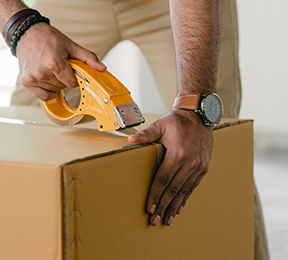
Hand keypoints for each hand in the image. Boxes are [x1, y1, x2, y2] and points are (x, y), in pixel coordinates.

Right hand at [16, 22, 105, 99]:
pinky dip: (46, 90)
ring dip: (55, 83)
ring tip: (50, 68)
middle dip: (64, 79)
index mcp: (54, 64)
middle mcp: (42, 73)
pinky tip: (46, 79)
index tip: (69, 69)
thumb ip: (88, 58)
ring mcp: (32, 78)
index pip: (72, 83)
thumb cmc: (48, 38)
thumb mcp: (71, 46)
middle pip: (62, 87)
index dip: (73, 77)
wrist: (26, 33)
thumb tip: (102, 68)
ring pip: (53, 91)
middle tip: (59, 66)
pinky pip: (42, 95)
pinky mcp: (26, 81)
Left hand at [128, 109, 212, 225]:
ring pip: (184, 191)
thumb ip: (146, 134)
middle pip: (173, 189)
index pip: (163, 180)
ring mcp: (199, 166)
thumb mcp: (161, 125)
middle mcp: (190, 162)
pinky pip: (193, 187)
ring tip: (166, 219)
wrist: (199, 115)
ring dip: (174, 206)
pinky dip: (185, 198)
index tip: (149, 208)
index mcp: (178, 153)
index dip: (155, 195)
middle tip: (154, 219)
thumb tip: (131, 141)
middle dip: (163, 206)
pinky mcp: (203, 167)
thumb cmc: (177, 120)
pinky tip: (179, 208)